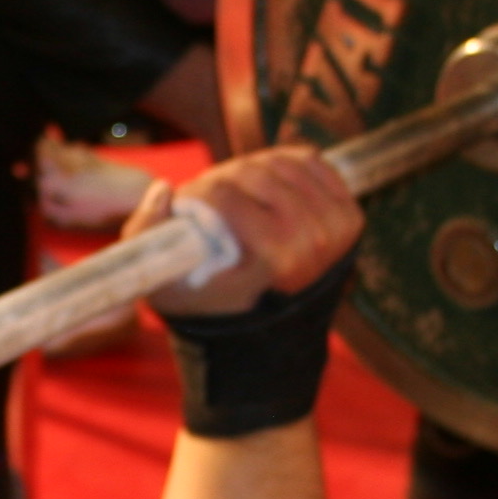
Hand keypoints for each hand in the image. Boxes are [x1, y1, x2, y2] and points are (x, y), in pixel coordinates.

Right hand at [129, 146, 358, 318]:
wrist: (269, 335)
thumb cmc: (215, 305)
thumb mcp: (165, 284)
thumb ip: (148, 234)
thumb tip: (165, 190)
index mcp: (274, 258)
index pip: (223, 195)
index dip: (195, 194)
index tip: (186, 207)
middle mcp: (312, 241)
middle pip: (250, 173)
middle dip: (220, 180)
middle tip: (209, 201)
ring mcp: (336, 227)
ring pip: (278, 163)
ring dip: (249, 171)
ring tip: (235, 195)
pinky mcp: (349, 216)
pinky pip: (311, 162)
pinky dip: (284, 165)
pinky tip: (267, 186)